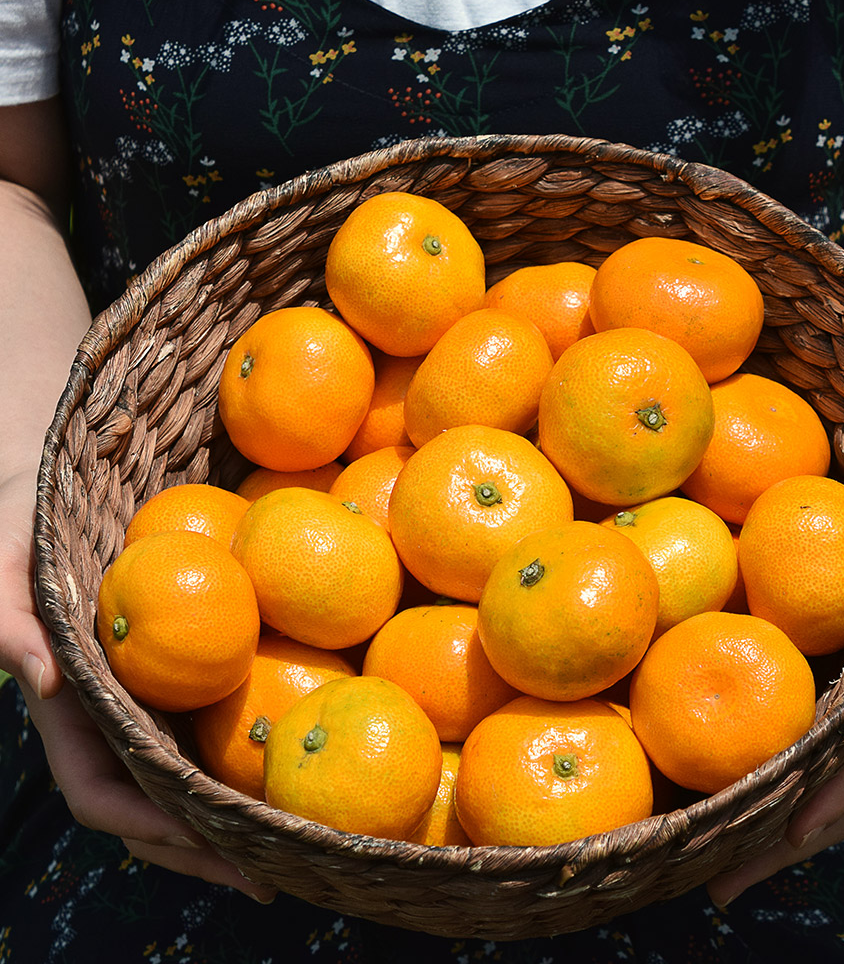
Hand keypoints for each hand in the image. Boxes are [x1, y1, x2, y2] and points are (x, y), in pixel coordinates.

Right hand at [0, 469, 276, 902]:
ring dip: (231, 813)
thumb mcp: (3, 568)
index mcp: (70, 707)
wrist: (44, 484)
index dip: (149, 827)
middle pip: (155, 805)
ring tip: (295, 840)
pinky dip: (241, 748)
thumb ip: (10, 624)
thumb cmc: (15, 522)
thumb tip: (47, 682)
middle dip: (205, 846)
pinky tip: (293, 753)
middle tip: (274, 877)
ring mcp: (145, 693)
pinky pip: (208, 717)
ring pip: (186, 773)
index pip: (103, 791)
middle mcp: (110, 713)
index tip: (209, 846)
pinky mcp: (178, 661)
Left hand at [704, 468, 843, 907]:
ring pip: (797, 752)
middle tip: (719, 880)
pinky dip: (742, 739)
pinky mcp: (805, 646)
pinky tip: (693, 765)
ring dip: (755, 802)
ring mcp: (837, 675)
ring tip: (697, 848)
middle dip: (780, 831)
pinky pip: (774, 702)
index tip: (785, 837)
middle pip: (827, 775)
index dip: (833, 798)